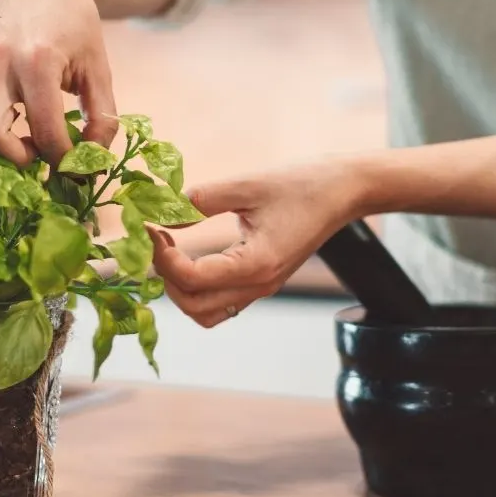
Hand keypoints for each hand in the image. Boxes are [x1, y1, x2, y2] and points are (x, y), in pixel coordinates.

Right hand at [0, 0, 118, 165]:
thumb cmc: (72, 21)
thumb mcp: (98, 67)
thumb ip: (103, 119)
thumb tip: (91, 167)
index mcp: (37, 60)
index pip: (45, 134)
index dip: (61, 160)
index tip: (68, 165)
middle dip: (14, 156)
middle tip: (33, 150)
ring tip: (12, 130)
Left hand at [148, 160, 364, 327]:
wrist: (344, 191)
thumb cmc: (302, 183)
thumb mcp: (247, 185)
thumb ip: (201, 200)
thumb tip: (162, 214)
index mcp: (256, 264)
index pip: (192, 279)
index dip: (162, 256)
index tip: (150, 227)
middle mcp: (259, 285)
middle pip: (194, 306)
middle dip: (166, 277)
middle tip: (156, 242)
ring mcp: (261, 288)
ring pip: (206, 314)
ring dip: (180, 290)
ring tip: (170, 253)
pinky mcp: (262, 282)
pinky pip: (220, 303)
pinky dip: (197, 289)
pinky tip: (188, 256)